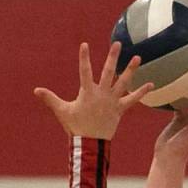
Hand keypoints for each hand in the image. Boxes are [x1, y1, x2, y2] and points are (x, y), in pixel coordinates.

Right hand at [34, 42, 152, 139]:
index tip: (85, 45)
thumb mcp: (62, 111)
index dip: (84, 58)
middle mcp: (102, 94)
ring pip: (123, 83)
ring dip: (130, 70)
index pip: (85, 71)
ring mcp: (112, 101)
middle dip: (112, 57)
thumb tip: (36, 90)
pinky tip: (151, 84)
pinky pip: (132, 100)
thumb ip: (50, 98)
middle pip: (108, 72)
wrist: (90, 144)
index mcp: (87, 92)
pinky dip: (141, 93)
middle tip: (117, 43)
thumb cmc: (75, 127)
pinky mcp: (119, 110)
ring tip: (138, 57)